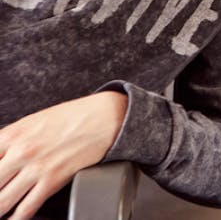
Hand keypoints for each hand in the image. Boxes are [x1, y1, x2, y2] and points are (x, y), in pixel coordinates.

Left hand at [0, 91, 126, 218]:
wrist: (105, 117)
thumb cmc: (71, 117)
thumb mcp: (32, 121)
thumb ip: (9, 140)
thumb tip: (0, 156)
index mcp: (11, 135)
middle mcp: (19, 152)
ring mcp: (36, 167)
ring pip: (1, 202)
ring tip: (1, 210)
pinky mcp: (53, 180)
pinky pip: (26, 208)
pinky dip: (17, 218)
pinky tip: (15, 218)